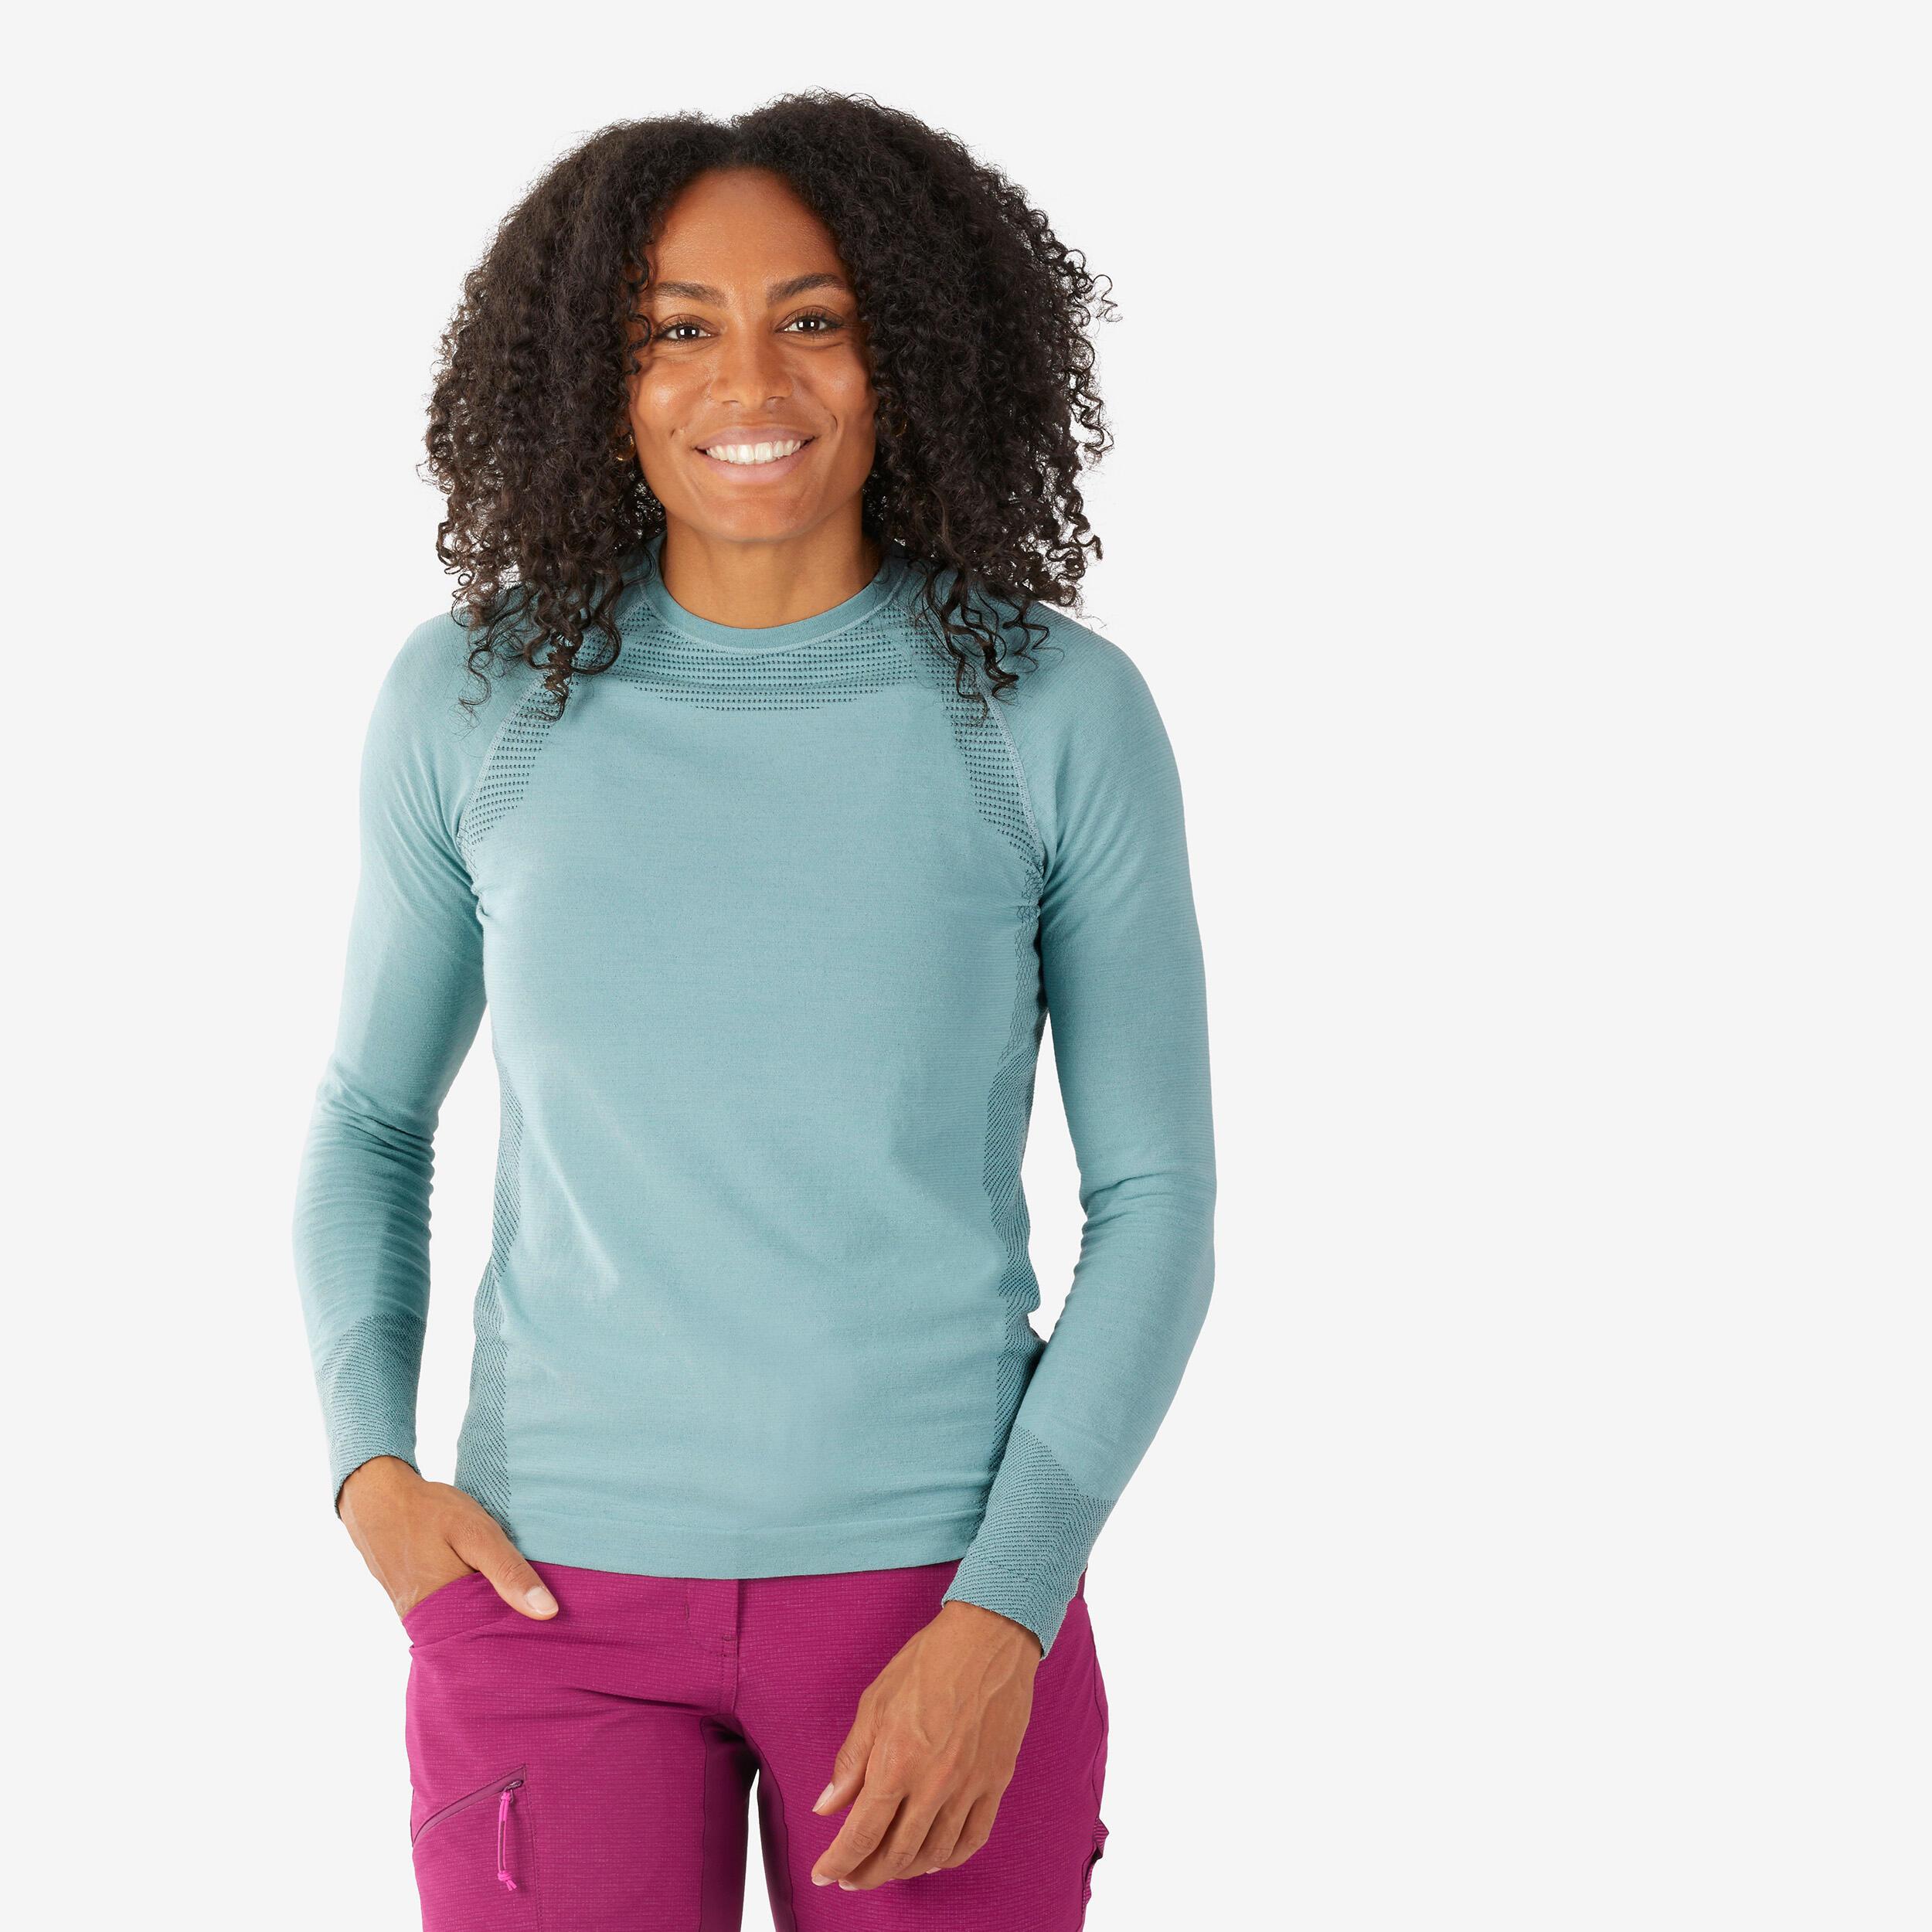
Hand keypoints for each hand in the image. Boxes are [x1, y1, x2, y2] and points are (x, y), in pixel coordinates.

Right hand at [339, 1456, 559, 1621]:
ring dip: (484, 1616)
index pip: (492, 1642)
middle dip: (503, 1631)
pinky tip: (482, 1591)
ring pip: (460, 1626)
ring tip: (515, 1608)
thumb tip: (547, 1612)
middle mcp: (425, 1623)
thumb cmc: (429, 1512)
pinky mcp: (410, 1602)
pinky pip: (444, 1614)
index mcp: (444, 1613)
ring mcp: (413, 1614)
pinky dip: (465, 1605)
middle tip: (537, 1625)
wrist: (376, 1498)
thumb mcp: (477, 1534)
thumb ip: (509, 1572)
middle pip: (475, 1638)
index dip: (520, 1637)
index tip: (548, 1636)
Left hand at [809, 1599, 1041, 1889]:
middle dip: (867, 1874)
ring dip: (906, 1871)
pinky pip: (974, 1838)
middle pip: (896, 1854)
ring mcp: (969, 1786)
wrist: (989, 1637)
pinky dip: (951, 1858)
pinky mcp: (996, 1782)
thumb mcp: (875, 1702)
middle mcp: (933, 1784)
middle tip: (852, 1877)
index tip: (824, 1873)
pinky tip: (936, 1858)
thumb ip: (851, 1760)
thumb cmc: (928, 1662)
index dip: (839, 1861)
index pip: (861, 1833)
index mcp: (896, 1762)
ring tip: (887, 1868)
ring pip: (935, 1854)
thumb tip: (827, 1807)